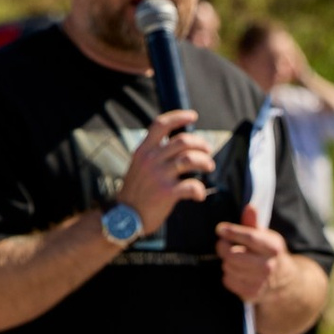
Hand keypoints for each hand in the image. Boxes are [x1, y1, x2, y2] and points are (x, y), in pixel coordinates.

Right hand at [120, 109, 214, 233]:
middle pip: (183, 140)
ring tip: (209, 167)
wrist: (124, 217)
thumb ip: (154, 155)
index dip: (179, 117)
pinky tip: (199, 195)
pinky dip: (199, 190)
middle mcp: (150, 159)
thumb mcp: (139, 166)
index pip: (160, 125)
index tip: (193, 115)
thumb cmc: (136, 192)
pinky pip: (191, 185)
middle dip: (201, 144)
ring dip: (205, 162)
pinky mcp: (166, 192)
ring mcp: (159, 175)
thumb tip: (178, 145)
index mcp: (143, 150)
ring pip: (191, 159)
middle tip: (208, 151)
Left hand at [215, 218, 290, 302]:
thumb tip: (249, 207)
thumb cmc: (269, 253)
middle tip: (223, 244)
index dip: (232, 232)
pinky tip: (237, 271)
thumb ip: (254, 222)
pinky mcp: (251, 294)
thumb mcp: (265, 236)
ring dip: (227, 261)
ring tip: (235, 259)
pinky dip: (228, 275)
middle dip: (223, 247)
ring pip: (228, 267)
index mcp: (274, 248)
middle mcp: (268, 266)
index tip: (220, 229)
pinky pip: (227, 280)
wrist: (284, 281)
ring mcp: (260, 282)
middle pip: (233, 255)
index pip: (249, 238)